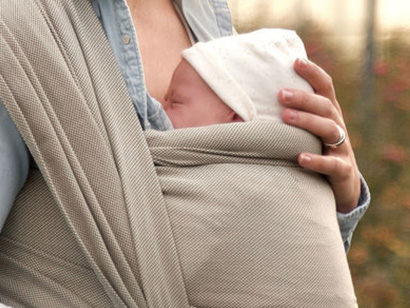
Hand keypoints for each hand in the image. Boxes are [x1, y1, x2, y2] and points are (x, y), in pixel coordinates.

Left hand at [279, 58, 360, 212]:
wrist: (342, 184)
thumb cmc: (316, 150)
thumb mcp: (308, 131)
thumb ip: (290, 115)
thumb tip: (249, 105)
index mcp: (329, 113)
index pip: (325, 87)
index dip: (313, 73)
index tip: (295, 61)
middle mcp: (337, 126)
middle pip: (325, 106)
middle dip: (304, 98)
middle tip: (281, 94)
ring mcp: (341, 148)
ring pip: (329, 129)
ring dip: (307, 121)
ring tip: (285, 117)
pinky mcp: (342, 170)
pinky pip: (332, 165)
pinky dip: (316, 161)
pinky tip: (300, 157)